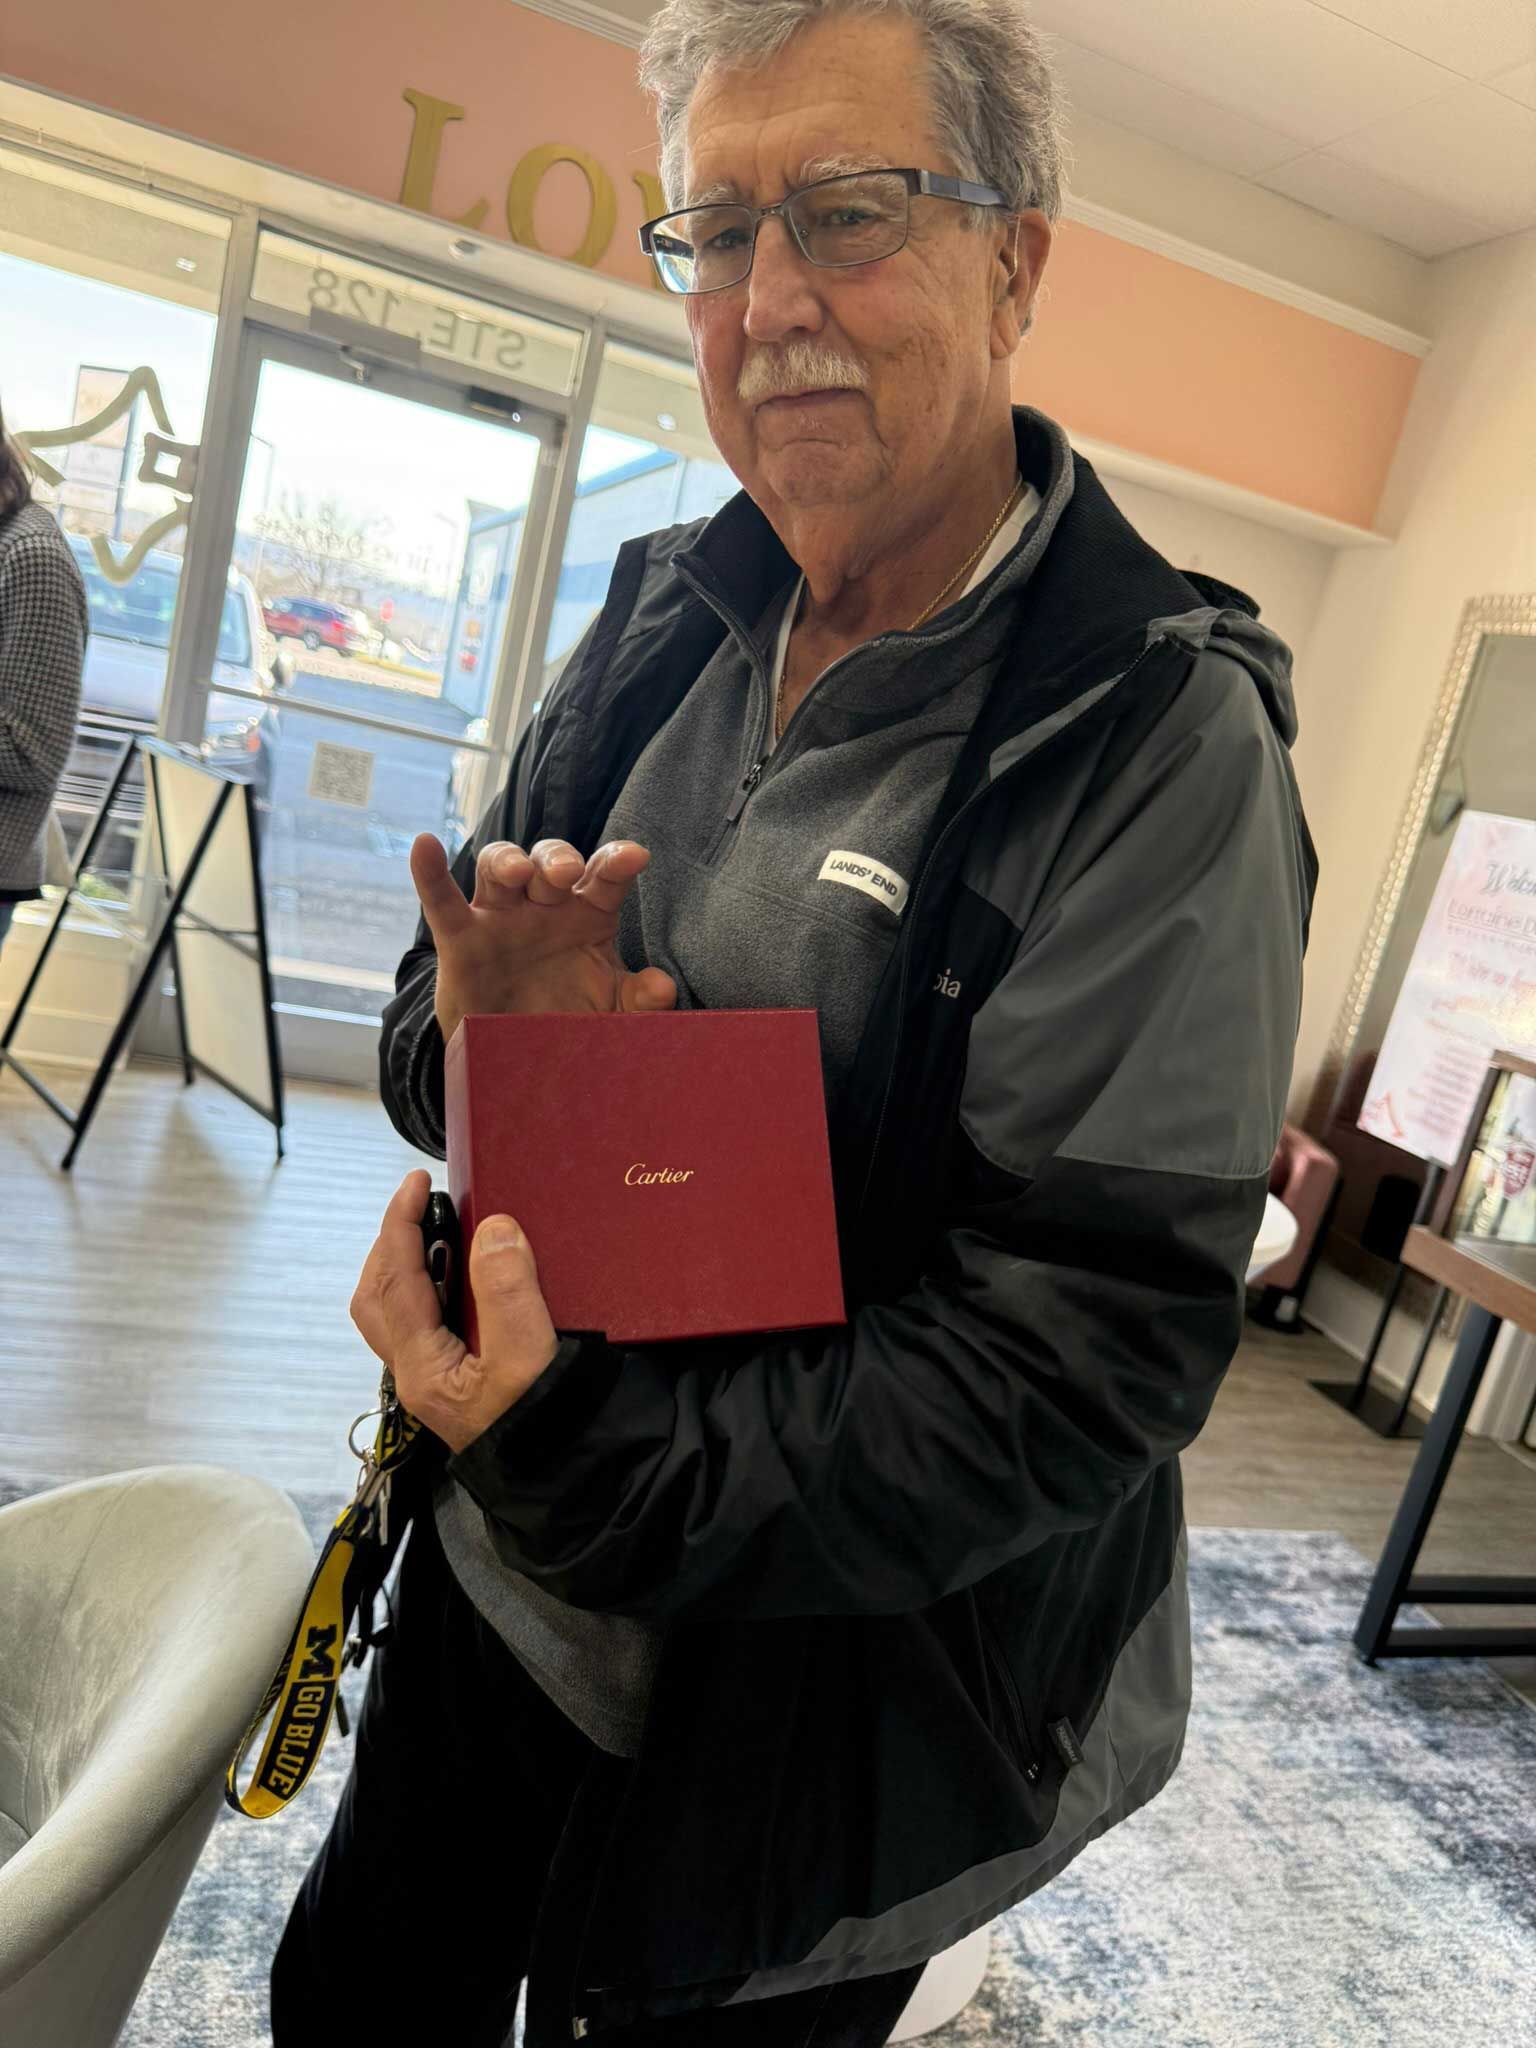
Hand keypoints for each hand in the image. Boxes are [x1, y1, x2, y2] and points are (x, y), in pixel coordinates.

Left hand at [351, 1169, 559, 1454]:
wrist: (568, 1482)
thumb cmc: (545, 1427)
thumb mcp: (528, 1357)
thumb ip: (508, 1291)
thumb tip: (492, 1229)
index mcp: (422, 1367)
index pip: (395, 1280)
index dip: (399, 1223)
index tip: (417, 1181)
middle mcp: (416, 1373)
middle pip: (376, 1297)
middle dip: (391, 1244)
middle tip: (423, 1206)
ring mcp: (434, 1379)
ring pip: (396, 1312)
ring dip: (407, 1267)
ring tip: (442, 1235)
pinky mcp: (456, 1381)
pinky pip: (425, 1323)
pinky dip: (433, 1288)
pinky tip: (468, 1279)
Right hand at [411, 833, 677, 1046]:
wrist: (519, 1059)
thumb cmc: (571, 1017)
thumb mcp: (611, 1014)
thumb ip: (639, 999)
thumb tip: (663, 987)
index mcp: (588, 914)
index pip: (604, 876)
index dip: (617, 860)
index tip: (634, 857)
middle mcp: (545, 906)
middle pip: (549, 861)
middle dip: (558, 859)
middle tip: (567, 875)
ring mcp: (500, 917)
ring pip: (499, 866)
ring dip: (508, 861)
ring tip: (517, 875)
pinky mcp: (461, 939)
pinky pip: (442, 901)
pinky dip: (430, 874)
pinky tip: (424, 845)